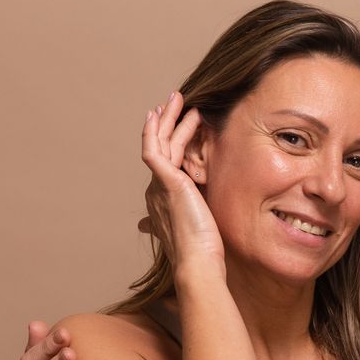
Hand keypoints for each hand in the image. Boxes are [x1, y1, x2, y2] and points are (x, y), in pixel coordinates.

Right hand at [140, 91, 220, 269]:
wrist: (198, 261)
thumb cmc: (204, 249)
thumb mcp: (201, 227)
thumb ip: (196, 215)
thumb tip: (200, 217)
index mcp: (163, 198)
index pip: (165, 161)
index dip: (166, 140)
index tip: (171, 124)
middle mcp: (156, 189)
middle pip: (159, 146)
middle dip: (165, 122)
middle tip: (172, 101)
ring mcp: (158, 184)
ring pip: (159, 141)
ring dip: (168, 117)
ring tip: (177, 97)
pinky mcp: (165, 180)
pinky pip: (157, 147)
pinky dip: (158, 129)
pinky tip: (166, 113)